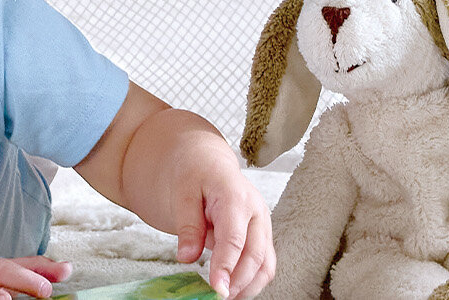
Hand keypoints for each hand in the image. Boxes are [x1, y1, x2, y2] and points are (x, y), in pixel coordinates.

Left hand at [168, 156, 272, 299]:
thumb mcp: (183, 191)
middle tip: (218, 296)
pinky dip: (253, 280)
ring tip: (226, 295)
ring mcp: (263, 223)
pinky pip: (265, 263)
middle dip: (238, 281)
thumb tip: (187, 257)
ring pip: (265, 264)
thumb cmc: (195, 173)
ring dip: (248, 286)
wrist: (208, 162)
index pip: (234, 238)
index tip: (217, 288)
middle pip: (255, 255)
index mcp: (235, 196)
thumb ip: (187, 224)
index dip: (226, 266)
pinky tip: (235, 288)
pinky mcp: (263, 234)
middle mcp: (256, 210)